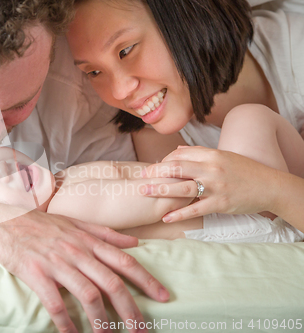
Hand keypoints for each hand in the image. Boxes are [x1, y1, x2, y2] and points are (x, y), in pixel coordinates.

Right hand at [0, 208, 168, 332]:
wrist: (4, 223)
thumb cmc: (42, 224)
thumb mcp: (77, 224)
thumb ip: (106, 233)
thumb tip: (135, 242)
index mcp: (89, 240)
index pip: (125, 261)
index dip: (146, 280)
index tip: (163, 297)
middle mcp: (77, 252)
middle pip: (112, 283)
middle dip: (131, 309)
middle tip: (142, 330)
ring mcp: (57, 263)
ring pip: (88, 295)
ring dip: (102, 321)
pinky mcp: (37, 274)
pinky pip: (56, 304)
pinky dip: (66, 324)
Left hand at [139, 146, 279, 221]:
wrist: (269, 186)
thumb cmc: (244, 170)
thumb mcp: (223, 156)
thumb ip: (199, 154)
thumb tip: (178, 150)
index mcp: (211, 154)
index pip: (180, 154)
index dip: (164, 161)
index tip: (154, 169)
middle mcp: (211, 168)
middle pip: (176, 168)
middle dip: (155, 172)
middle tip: (140, 178)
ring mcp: (215, 186)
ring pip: (182, 188)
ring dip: (160, 190)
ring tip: (143, 192)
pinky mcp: (220, 204)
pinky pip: (195, 209)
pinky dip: (179, 214)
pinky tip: (166, 217)